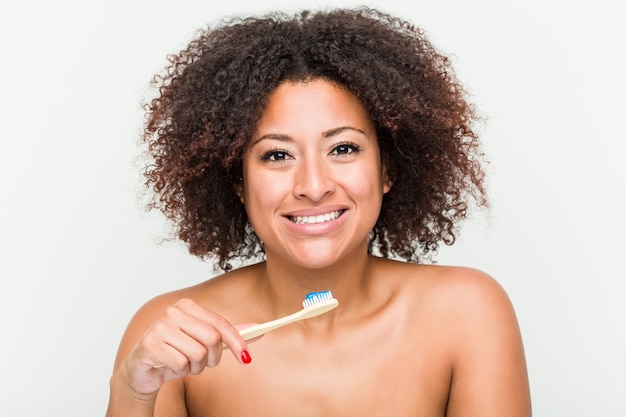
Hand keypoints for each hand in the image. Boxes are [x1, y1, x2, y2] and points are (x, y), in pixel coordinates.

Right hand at [121, 298, 252, 395]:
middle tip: (202, 363)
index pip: (221, 323)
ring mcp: (159, 327)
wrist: (142, 369)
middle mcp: (172, 312)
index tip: (246, 357)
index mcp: (187, 306)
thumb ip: (228, 335)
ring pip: (198, 354)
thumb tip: (258, 329)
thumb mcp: (203, 342)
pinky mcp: (150, 345)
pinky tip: (170, 367)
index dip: (237, 342)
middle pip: (212, 339)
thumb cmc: (174, 352)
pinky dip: (181, 371)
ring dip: (195, 367)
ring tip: (183, 364)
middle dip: (212, 358)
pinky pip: (181, 364)